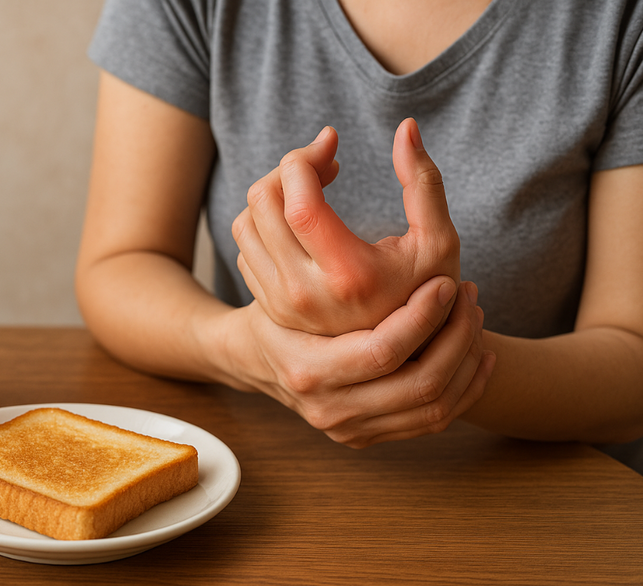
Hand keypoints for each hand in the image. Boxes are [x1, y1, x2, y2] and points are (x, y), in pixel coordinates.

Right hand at [224, 276, 493, 446]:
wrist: (252, 358)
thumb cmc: (275, 309)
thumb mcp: (289, 280)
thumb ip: (326, 253)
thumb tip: (376, 204)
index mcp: (307, 370)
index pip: (382, 352)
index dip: (422, 317)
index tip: (446, 283)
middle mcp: (328, 409)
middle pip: (418, 387)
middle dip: (456, 339)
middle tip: (469, 296)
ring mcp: (347, 430)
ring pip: (433, 410)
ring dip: (465, 363)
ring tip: (474, 318)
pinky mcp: (364, 437)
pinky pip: (430, 423)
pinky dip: (463, 391)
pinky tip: (477, 356)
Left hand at [232, 118, 459, 336]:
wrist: (400, 358)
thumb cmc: (425, 292)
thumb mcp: (439, 242)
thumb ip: (425, 183)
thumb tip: (406, 126)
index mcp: (348, 272)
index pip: (297, 198)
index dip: (305, 158)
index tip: (329, 144)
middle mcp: (305, 292)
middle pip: (263, 202)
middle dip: (289, 168)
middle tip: (324, 163)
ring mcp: (282, 303)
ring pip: (246, 223)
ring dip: (274, 193)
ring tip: (312, 190)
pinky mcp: (270, 308)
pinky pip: (246, 247)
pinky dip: (267, 222)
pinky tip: (300, 223)